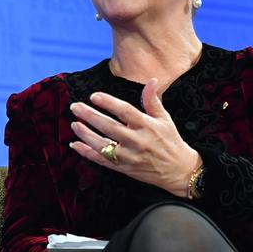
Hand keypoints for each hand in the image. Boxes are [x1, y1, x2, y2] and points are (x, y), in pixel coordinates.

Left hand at [69, 78, 202, 196]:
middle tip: (75, 107)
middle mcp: (137, 141)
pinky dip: (87, 153)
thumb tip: (152, 80)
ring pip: (103, 145)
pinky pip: (102, 161)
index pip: (125, 111)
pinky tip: (75, 145)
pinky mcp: (124, 168)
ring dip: (86, 135)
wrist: (178, 170)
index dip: (108, 103)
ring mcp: (129, 157)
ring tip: (74, 123)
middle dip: (90, 116)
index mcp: (147, 126)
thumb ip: (153, 100)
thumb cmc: (170, 141)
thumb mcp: (165, 118)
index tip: (94, 96)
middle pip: (109, 127)